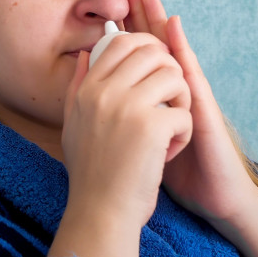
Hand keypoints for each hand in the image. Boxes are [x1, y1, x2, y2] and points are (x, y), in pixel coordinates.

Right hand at [60, 31, 191, 229]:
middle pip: (152, 52)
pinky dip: (183, 134)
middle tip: (171, 99)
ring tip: (172, 126)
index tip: (157, 70)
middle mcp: (104, 92)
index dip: (146, 48)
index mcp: (87, 90)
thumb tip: (87, 54)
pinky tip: (169, 154)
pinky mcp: (151, 128)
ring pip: (174, 76)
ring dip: (182, 101)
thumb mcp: (74, 124)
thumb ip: (78, 86)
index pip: (120, 43)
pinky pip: (183, 113)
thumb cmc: (91, 173)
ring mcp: (127, 108)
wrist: (101, 213)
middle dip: (170, 71)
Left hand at [123, 0, 257, 223]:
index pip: (139, 55)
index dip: (126, 27)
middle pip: (156, 43)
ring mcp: (191, 95)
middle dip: (143, 11)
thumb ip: (125, 113)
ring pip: (173, 50)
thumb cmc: (176, 171)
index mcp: (156, 98)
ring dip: (160, 18)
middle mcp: (175, 90)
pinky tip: (173, 29)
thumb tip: (98, 92)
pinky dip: (181, 48)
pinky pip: (190, 73)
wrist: (212, 199)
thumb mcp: (142, 138)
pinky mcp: (203, 107)